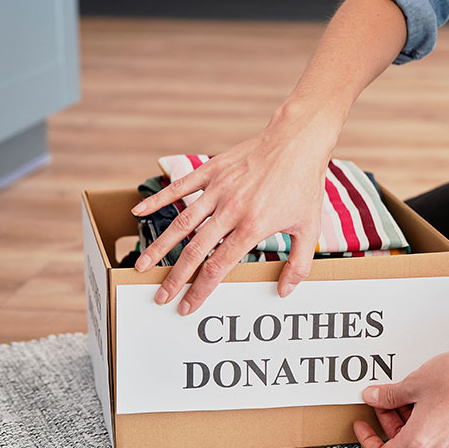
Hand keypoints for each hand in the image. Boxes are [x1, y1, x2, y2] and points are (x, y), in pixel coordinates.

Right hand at [131, 101, 339, 314]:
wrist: (297, 141)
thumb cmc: (304, 185)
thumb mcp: (309, 228)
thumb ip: (298, 264)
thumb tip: (284, 291)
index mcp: (252, 227)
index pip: (218, 267)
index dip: (200, 290)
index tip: (187, 306)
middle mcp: (231, 209)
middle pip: (195, 251)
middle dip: (175, 277)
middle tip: (160, 296)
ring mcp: (219, 189)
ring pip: (182, 222)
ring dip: (160, 246)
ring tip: (142, 266)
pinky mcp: (212, 170)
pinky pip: (180, 187)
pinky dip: (158, 200)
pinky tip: (139, 213)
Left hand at [353, 345, 448, 447]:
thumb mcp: (412, 383)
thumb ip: (388, 395)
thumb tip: (372, 398)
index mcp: (419, 439)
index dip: (367, 440)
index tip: (362, 424)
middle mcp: (435, 444)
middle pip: (400, 440)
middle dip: (388, 418)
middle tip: (384, 394)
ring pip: (418, 431)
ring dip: (406, 413)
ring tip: (407, 387)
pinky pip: (434, 426)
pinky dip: (423, 412)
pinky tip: (425, 390)